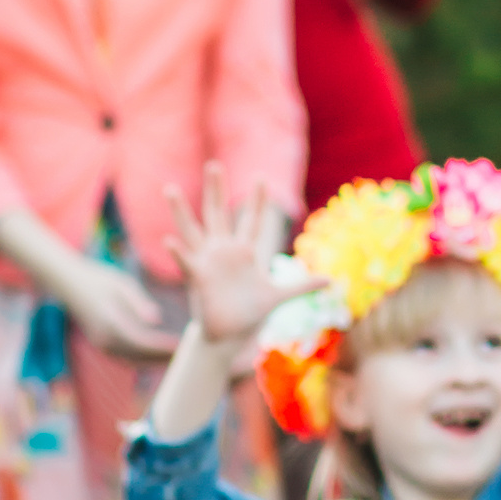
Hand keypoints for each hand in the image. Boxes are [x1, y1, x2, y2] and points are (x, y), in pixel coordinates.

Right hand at [50, 256, 181, 360]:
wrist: (69, 283)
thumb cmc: (100, 278)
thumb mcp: (122, 284)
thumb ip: (139, 303)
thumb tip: (156, 319)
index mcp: (110, 323)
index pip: (141, 342)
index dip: (162, 348)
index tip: (181, 346)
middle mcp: (104, 339)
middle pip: (138, 356)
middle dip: (162, 358)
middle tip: (188, 356)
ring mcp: (100, 344)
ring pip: (131, 361)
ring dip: (154, 362)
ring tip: (178, 358)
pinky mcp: (101, 344)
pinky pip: (124, 358)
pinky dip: (143, 360)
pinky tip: (160, 356)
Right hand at [166, 164, 320, 344]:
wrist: (230, 334)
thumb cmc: (251, 312)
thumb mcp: (280, 296)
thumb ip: (303, 286)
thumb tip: (332, 281)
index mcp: (245, 252)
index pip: (252, 221)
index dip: (258, 202)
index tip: (262, 179)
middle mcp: (224, 251)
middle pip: (217, 214)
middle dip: (216, 190)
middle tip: (212, 165)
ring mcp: (208, 262)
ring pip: (192, 230)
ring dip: (181, 210)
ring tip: (170, 188)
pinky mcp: (197, 277)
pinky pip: (186, 260)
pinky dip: (178, 251)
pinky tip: (168, 240)